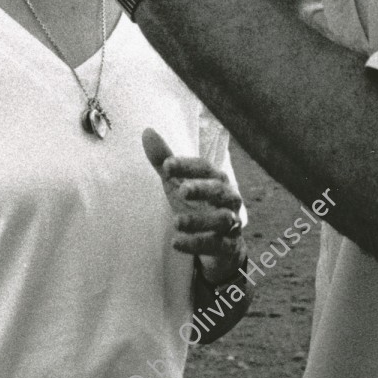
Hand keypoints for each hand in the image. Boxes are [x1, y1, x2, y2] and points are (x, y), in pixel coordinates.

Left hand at [142, 128, 244, 283]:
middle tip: (182, 190)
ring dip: (199, 220)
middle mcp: (228, 199)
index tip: (166, 166)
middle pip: (220, 190)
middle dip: (202, 189)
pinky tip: (177, 242)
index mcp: (216, 180)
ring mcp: (231, 223)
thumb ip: (165, 161)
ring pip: (221, 219)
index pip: (205, 168)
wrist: (219, 244)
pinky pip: (217, 245)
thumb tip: (146, 131)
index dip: (187, 166)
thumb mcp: (178, 184)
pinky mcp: (229, 246)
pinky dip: (198, 244)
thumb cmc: (198, 206)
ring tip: (176, 221)